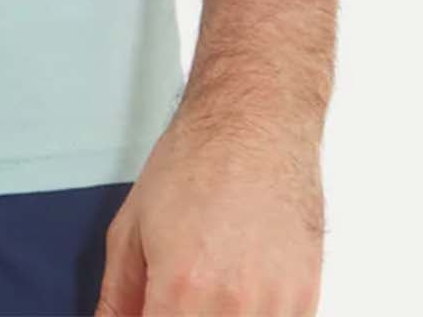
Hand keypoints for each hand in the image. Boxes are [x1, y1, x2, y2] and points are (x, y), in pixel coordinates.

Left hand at [94, 97, 325, 314]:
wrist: (255, 124)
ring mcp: (276, 309)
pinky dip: (249, 314)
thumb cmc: (194, 163)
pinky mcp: (305, 303)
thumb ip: (117, 299)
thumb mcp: (130, 228)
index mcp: (181, 290)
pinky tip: (234, 291)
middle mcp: (232, 307)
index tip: (147, 313)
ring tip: (203, 285)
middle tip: (172, 298)